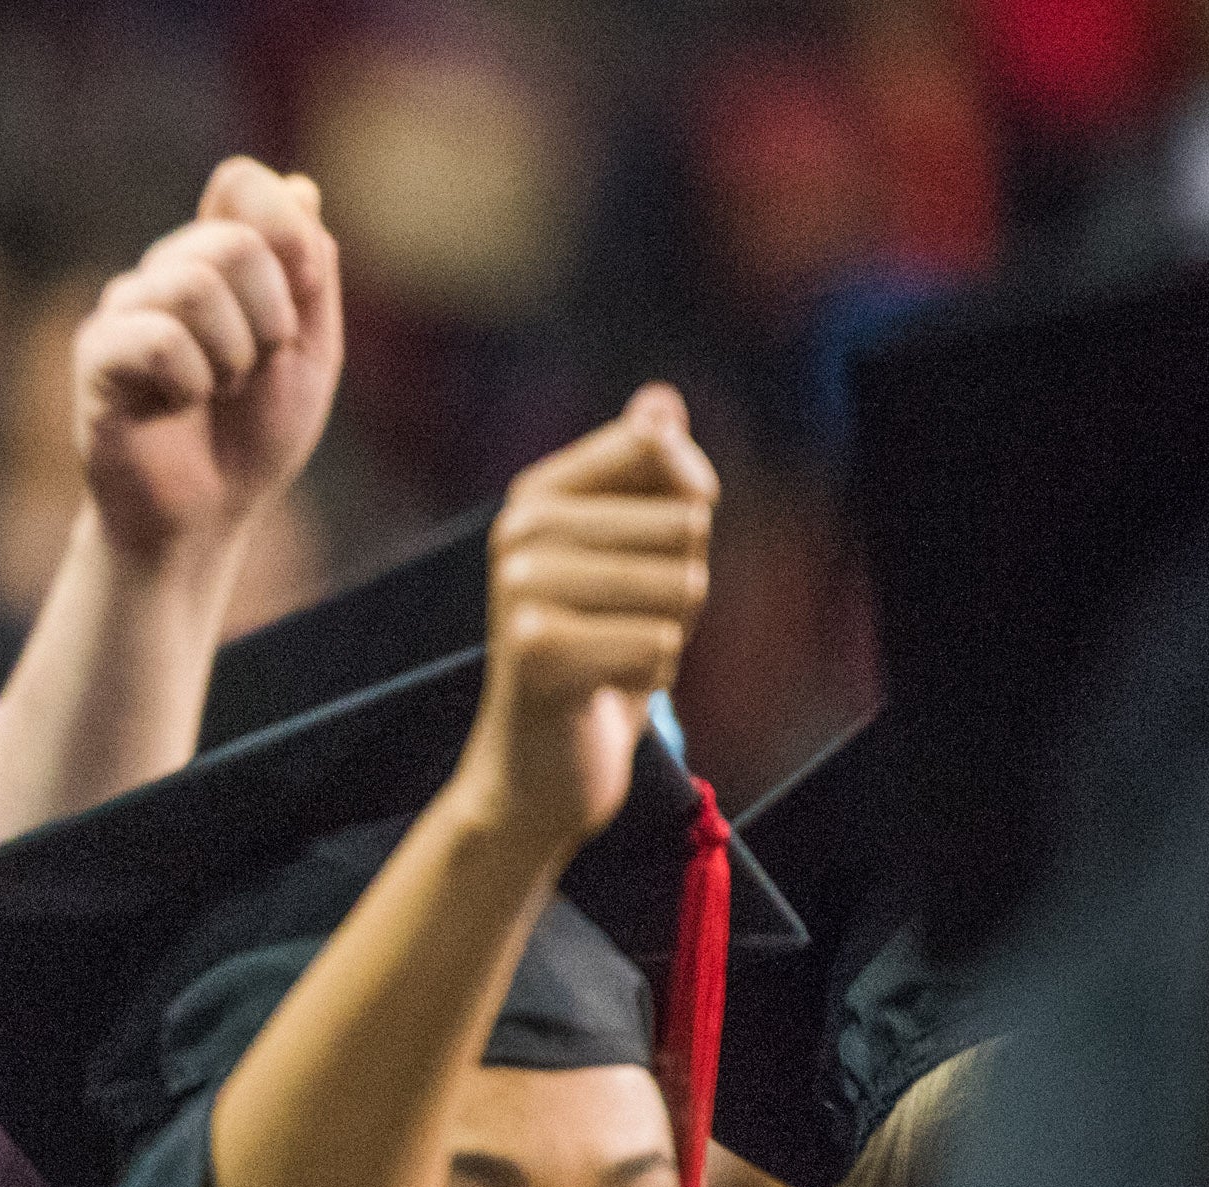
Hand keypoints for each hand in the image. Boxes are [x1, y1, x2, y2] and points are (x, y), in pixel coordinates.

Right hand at [73, 159, 341, 568]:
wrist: (205, 520)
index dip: (286, 237)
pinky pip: (157, 338)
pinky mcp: (96, 357)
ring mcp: (124, 311)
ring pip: (192, 285)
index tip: (296, 306)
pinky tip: (177, 407)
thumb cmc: (252, 437)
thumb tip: (300, 186)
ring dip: (231, 355)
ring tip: (217, 392)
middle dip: (269, 317)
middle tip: (254, 369)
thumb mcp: (312, 349)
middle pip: (232, 240)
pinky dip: (191, 381)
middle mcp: (163, 272)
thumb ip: (312, 269)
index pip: (242, 183)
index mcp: (215, 258)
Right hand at [451, 385, 716, 858]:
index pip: (659, 446)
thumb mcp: (623, 554)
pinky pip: (661, 645)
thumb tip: (659, 399)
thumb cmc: (592, 650)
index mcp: (534, 496)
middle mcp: (518, 532)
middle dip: (681, 587)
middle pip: (686, 524)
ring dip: (668, 633)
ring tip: (613, 654)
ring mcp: (520, 590)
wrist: (535, 766)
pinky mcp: (536, 651)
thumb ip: (642, 474)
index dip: (690, 499)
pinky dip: (651, 677)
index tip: (650, 551)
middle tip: (623, 625)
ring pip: (682, 586)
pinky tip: (604, 690)